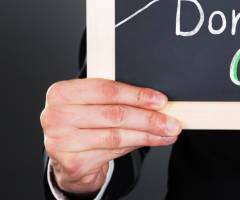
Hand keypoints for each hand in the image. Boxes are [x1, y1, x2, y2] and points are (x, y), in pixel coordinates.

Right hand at [41, 79, 180, 194]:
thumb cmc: (85, 121)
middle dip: (149, 118)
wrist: (68, 154)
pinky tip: (153, 141)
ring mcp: (61, 142)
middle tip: (171, 121)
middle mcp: (55, 116)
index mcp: (62, 93)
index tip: (160, 100)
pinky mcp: (72, 162)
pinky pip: (112, 152)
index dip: (137, 95)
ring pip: (116, 135)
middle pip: (114, 114)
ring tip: (168, 132)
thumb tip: (157, 101)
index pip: (106, 90)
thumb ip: (118, 98)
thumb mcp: (94, 103)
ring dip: (148, 134)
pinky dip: (137, 145)